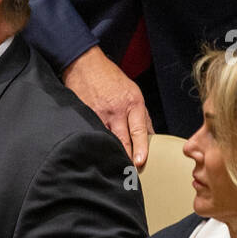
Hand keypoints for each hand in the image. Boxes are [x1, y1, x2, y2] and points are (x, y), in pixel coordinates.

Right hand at [61, 46, 152, 166]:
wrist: (85, 65)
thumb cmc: (110, 78)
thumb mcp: (133, 92)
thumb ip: (142, 116)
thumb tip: (152, 137)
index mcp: (132, 104)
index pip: (139, 131)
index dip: (140, 148)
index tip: (140, 162)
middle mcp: (116, 110)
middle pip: (122, 140)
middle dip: (125, 157)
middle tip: (129, 173)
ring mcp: (98, 114)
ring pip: (106, 140)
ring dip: (110, 153)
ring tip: (113, 167)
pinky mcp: (84, 115)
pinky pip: (92, 134)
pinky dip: (96, 144)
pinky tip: (97, 153)